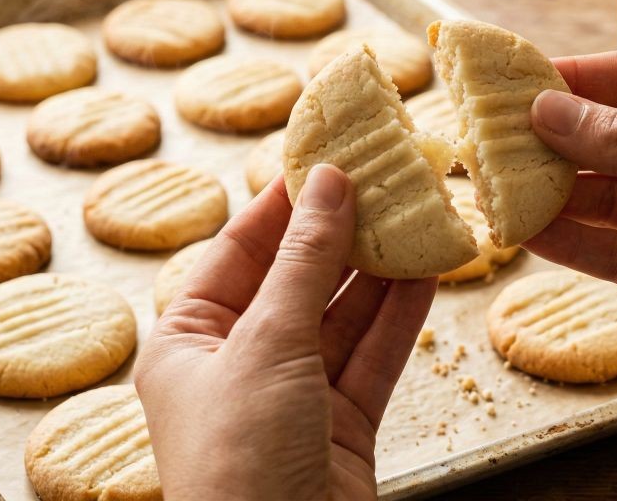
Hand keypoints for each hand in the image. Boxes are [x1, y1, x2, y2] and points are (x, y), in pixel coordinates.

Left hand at [134, 165, 436, 500]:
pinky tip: (429, 273)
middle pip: (295, 280)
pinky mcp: (341, 426)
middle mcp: (236, 365)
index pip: (238, 251)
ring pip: (342, 316)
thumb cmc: (240, 461)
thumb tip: (329, 181)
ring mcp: (292, 398)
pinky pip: (372, 355)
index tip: (327, 155)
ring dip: (380, 271)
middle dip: (342, 234)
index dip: (283, 203)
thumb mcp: (267, 344)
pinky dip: (400, 316)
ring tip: (419, 215)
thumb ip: (304, 260)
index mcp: (187, 341)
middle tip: (387, 178)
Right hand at [527, 51, 616, 498]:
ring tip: (496, 186)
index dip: (579, 79)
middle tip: (491, 138)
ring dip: (556, 193)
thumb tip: (550, 113)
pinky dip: (573, 242)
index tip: (518, 81)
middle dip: (556, 140)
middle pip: (615, 138)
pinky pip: (615, 250)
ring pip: (608, 196)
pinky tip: (528, 232)